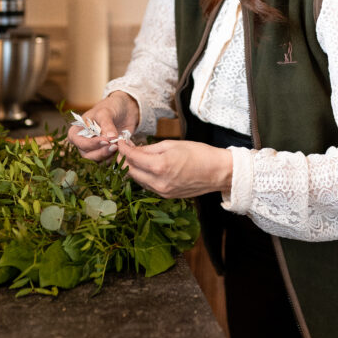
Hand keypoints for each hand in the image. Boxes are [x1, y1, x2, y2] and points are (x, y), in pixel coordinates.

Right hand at [67, 90, 139, 161]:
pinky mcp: (104, 154)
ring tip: (119, 146)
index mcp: (76, 131)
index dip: (91, 144)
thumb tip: (110, 137)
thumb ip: (106, 124)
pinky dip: (114, 158)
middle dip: (101, 152)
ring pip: (97, 161)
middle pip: (87, 155)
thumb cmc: (110, 107)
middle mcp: (82, 143)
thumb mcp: (106, 112)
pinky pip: (107, 162)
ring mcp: (93, 150)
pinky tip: (121, 150)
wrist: (124, 110)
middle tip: (115, 145)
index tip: (105, 140)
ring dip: (108, 156)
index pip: (79, 142)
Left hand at [116, 138, 232, 199]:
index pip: (132, 158)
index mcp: (160, 166)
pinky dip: (143, 176)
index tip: (119, 141)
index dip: (123, 148)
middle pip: (131, 171)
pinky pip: (148, 186)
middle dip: (124, 160)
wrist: (218, 172)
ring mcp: (162, 192)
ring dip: (133, 169)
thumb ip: (150, 149)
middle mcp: (158, 182)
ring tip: (133, 156)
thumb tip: (135, 149)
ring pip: (138, 180)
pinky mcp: (167, 196)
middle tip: (123, 149)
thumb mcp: (172, 145)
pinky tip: (145, 167)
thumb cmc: (199, 154)